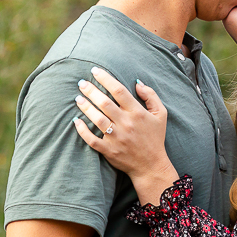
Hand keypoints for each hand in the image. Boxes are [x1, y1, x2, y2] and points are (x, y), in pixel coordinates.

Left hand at [72, 68, 177, 203]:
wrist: (151, 165)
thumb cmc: (155, 137)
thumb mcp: (161, 114)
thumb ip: (151, 96)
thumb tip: (137, 82)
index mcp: (138, 113)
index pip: (119, 91)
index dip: (106, 79)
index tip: (95, 71)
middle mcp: (126, 124)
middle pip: (105, 103)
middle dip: (91, 90)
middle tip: (81, 82)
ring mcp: (116, 138)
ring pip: (97, 119)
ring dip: (85, 107)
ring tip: (77, 98)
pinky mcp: (109, 150)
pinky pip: (92, 139)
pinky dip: (82, 131)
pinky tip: (76, 122)